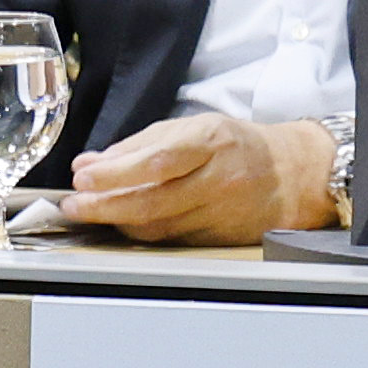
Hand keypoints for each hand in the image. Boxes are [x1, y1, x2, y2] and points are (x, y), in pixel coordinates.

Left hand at [53, 109, 329, 245]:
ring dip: (117, 221)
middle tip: (74, 204)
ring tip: (88, 212)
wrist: (293, 176)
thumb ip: (140, 145)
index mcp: (212, 142)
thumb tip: (91, 163)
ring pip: (159, 226)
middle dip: (105, 205)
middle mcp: (219, 179)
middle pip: (154, 200)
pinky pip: (171, 239)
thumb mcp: (194, 128)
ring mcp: (221, 213)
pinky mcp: (220, 238)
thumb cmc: (239, 146)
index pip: (158, 161)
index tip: (83, 176)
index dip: (117, 173)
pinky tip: (121, 224)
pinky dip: (141, 232)